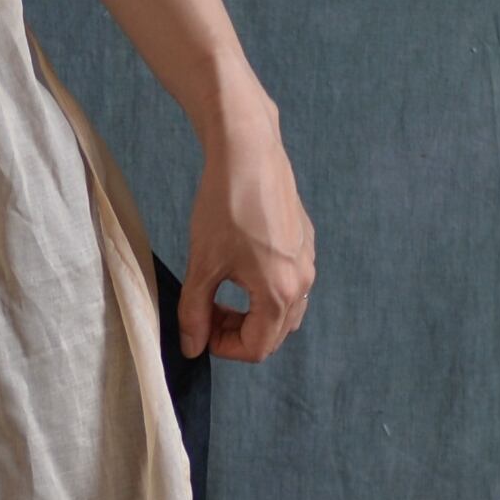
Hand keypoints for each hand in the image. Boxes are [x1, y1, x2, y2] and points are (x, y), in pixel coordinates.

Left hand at [180, 103, 313, 362]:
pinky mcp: (305, 242)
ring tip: (219, 290)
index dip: (223, 347)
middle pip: (273, 333)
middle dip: (237, 331)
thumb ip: (195, 311)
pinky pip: (290, 284)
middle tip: (206, 310)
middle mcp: (303, 281)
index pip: (256, 348)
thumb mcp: (203, 263)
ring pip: (284, 310)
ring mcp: (308, 261)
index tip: (199, 328)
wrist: (248, 151)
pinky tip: (238, 266)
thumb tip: (191, 347)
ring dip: (252, 312)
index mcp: (280, 292)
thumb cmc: (226, 204)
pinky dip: (265, 290)